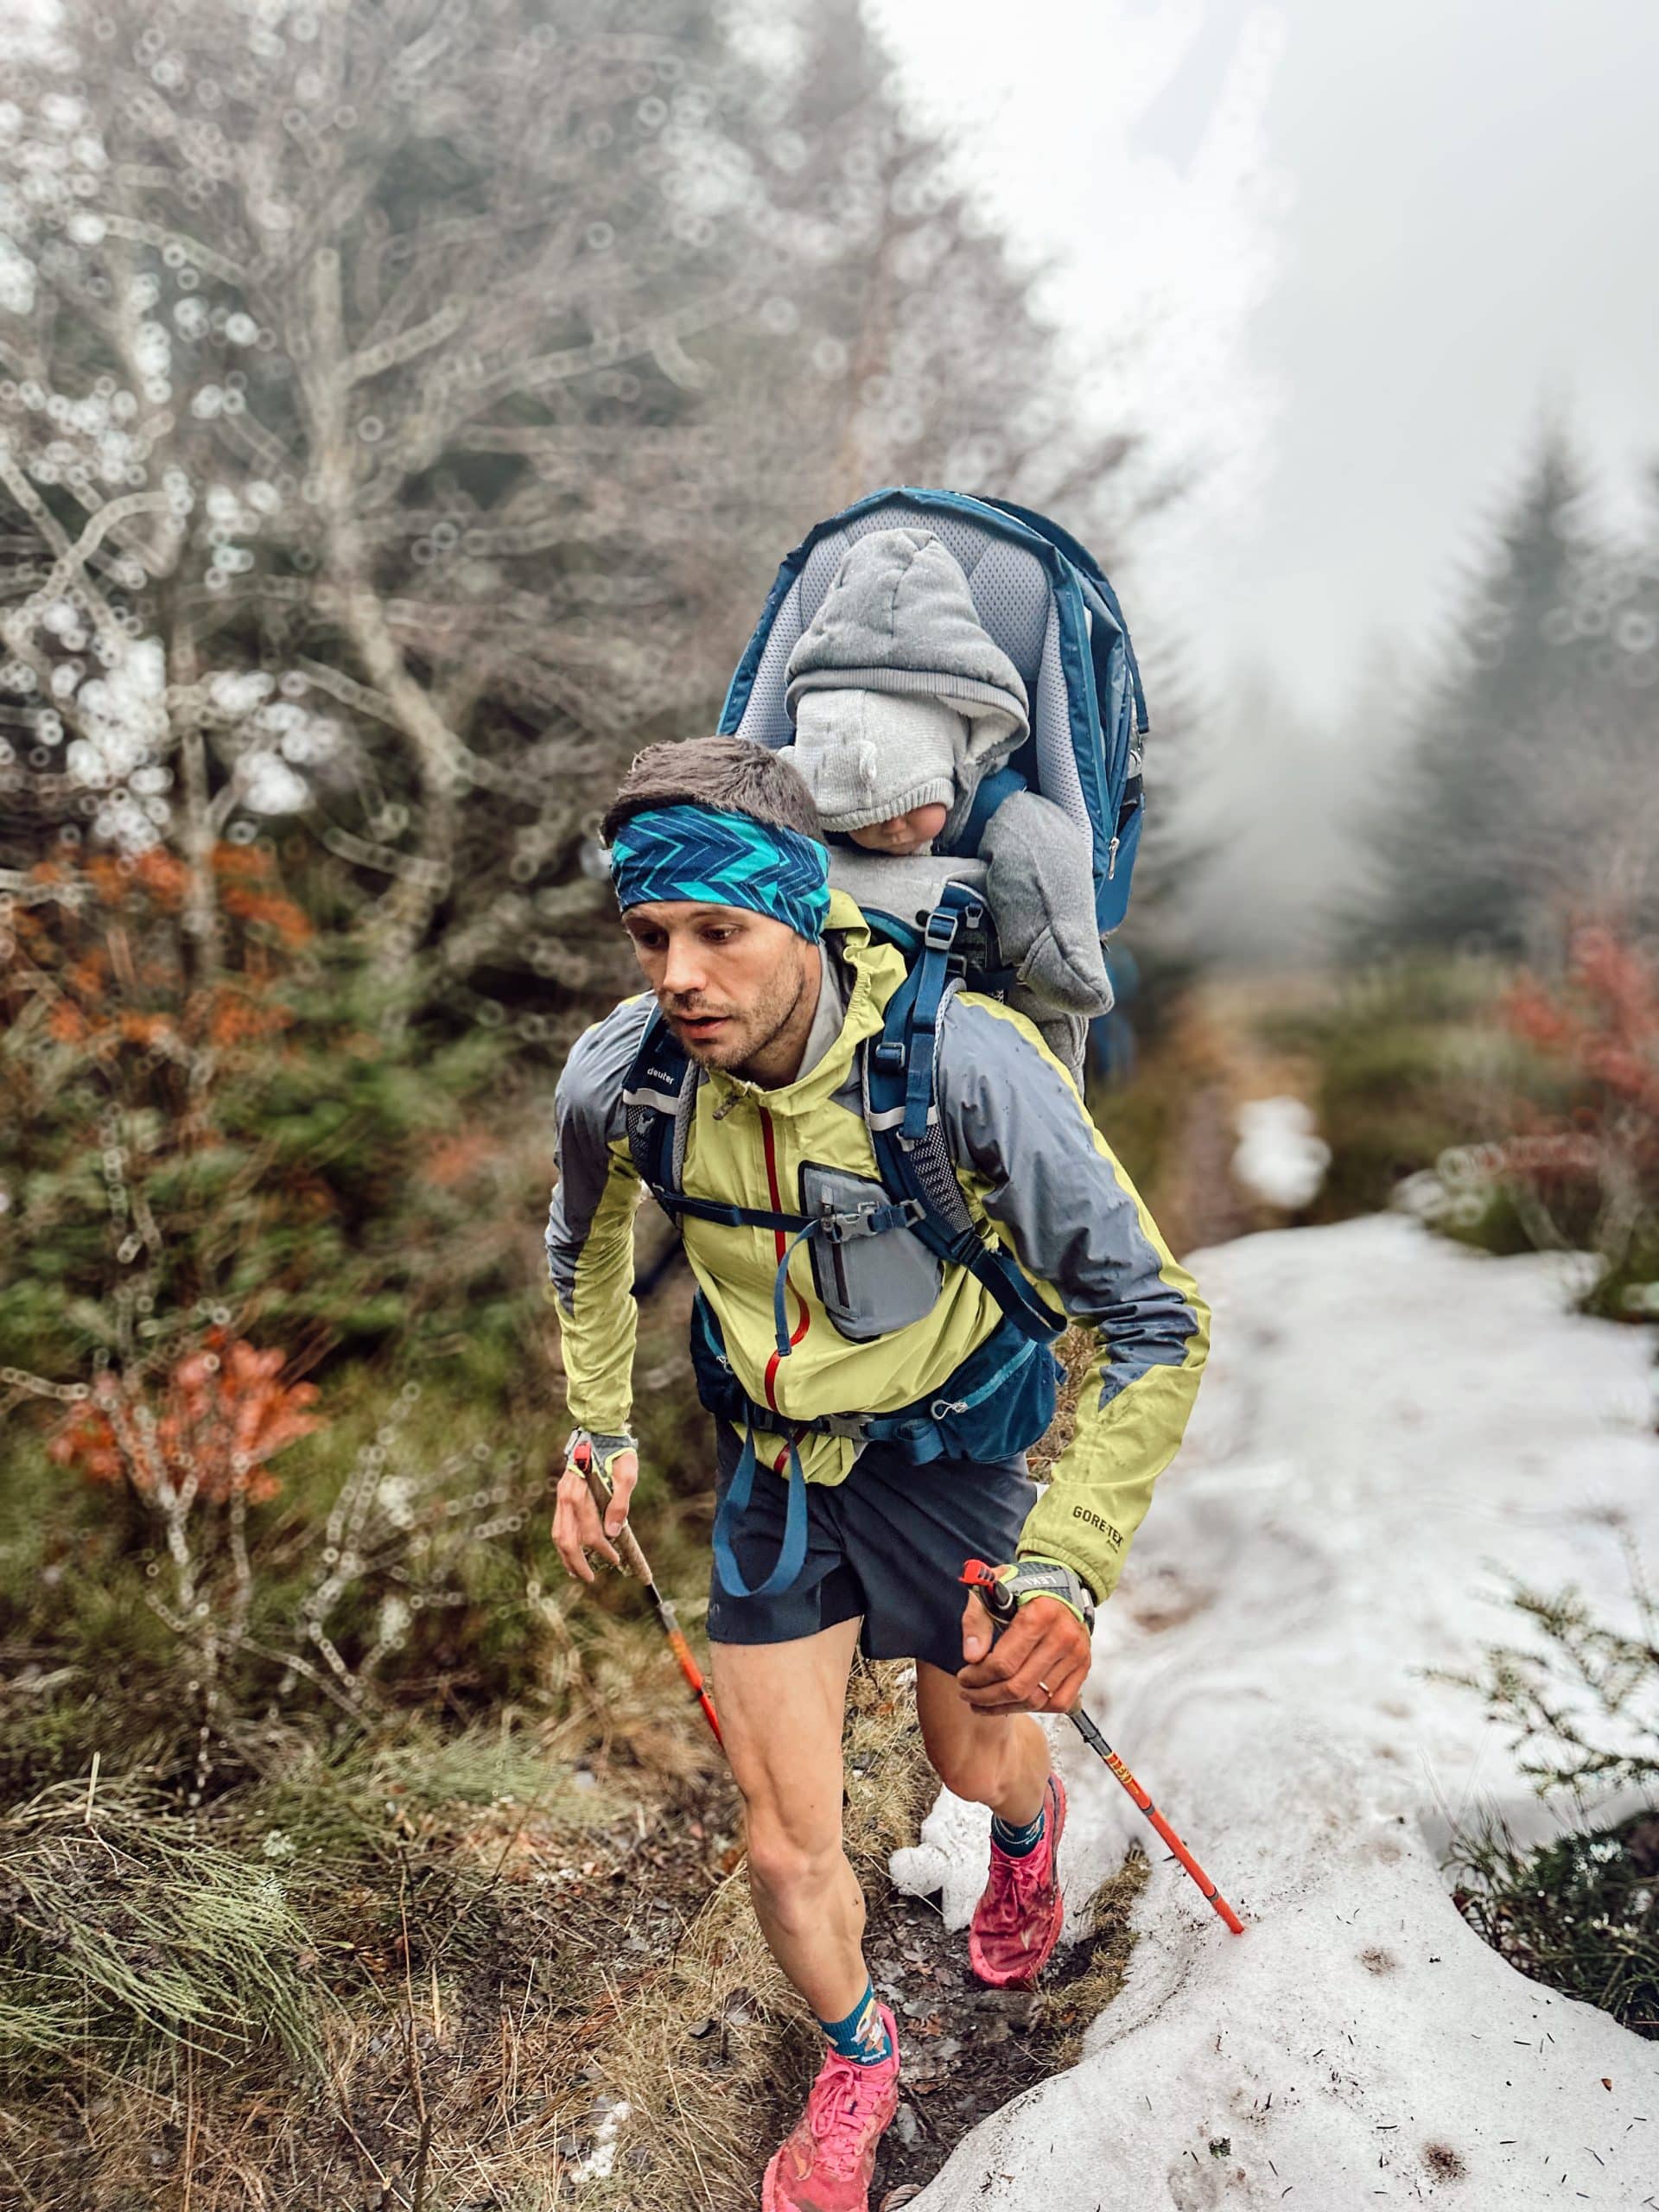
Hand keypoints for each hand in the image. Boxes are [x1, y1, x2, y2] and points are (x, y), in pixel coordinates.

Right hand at [551, 1439, 638, 1582]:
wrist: (599, 1429)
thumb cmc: (617, 1451)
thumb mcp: (626, 1475)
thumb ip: (619, 1504)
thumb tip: (613, 1534)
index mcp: (580, 1492)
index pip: (589, 1532)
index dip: (602, 1550)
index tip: (615, 1559)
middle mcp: (566, 1496)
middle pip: (566, 1539)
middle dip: (577, 1563)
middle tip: (591, 1578)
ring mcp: (561, 1495)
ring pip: (558, 1534)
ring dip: (566, 1556)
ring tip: (577, 1572)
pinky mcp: (562, 1495)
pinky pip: (559, 1525)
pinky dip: (564, 1542)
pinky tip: (572, 1553)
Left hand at [957, 1586, 1091, 1715]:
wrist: (1060, 1580)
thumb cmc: (1022, 1585)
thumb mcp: (992, 1589)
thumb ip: (976, 1620)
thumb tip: (971, 1657)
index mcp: (1040, 1614)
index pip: (1003, 1663)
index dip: (977, 1677)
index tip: (963, 1676)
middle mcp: (1064, 1636)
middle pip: (1018, 1687)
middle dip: (986, 1697)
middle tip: (968, 1694)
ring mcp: (1077, 1654)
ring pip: (1036, 1701)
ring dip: (1005, 1707)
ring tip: (983, 1702)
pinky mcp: (1084, 1666)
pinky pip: (1058, 1703)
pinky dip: (1033, 1708)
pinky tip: (1013, 1702)